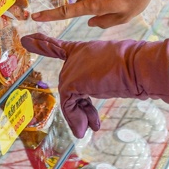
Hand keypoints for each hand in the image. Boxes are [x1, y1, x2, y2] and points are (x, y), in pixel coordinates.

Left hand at [20, 33, 168, 137]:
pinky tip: (85, 129)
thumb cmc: (137, 68)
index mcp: (86, 49)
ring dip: (79, 116)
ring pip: (68, 97)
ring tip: (90, 128)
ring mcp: (73, 67)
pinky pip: (69, 105)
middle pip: (69, 86)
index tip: (28, 38)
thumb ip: (101, 84)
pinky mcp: (72, 81)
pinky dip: (76, 119)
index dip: (43, 43)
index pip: (59, 47)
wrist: (140, 65)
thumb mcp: (115, 72)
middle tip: (94, 123)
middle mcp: (76, 55)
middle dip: (81, 107)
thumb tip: (93, 104)